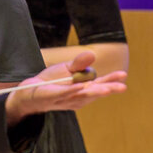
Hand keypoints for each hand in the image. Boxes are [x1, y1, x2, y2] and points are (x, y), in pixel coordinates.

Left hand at [2, 49, 127, 122]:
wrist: (29, 92)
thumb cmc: (52, 82)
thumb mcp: (67, 69)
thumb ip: (79, 63)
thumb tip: (92, 54)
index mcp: (83, 90)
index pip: (100, 85)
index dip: (112, 81)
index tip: (124, 75)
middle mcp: (77, 97)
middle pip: (94, 93)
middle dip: (108, 89)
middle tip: (122, 87)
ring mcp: (65, 99)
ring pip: (82, 95)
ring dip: (94, 92)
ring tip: (106, 89)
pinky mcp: (52, 97)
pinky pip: (64, 94)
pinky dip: (72, 91)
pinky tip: (81, 87)